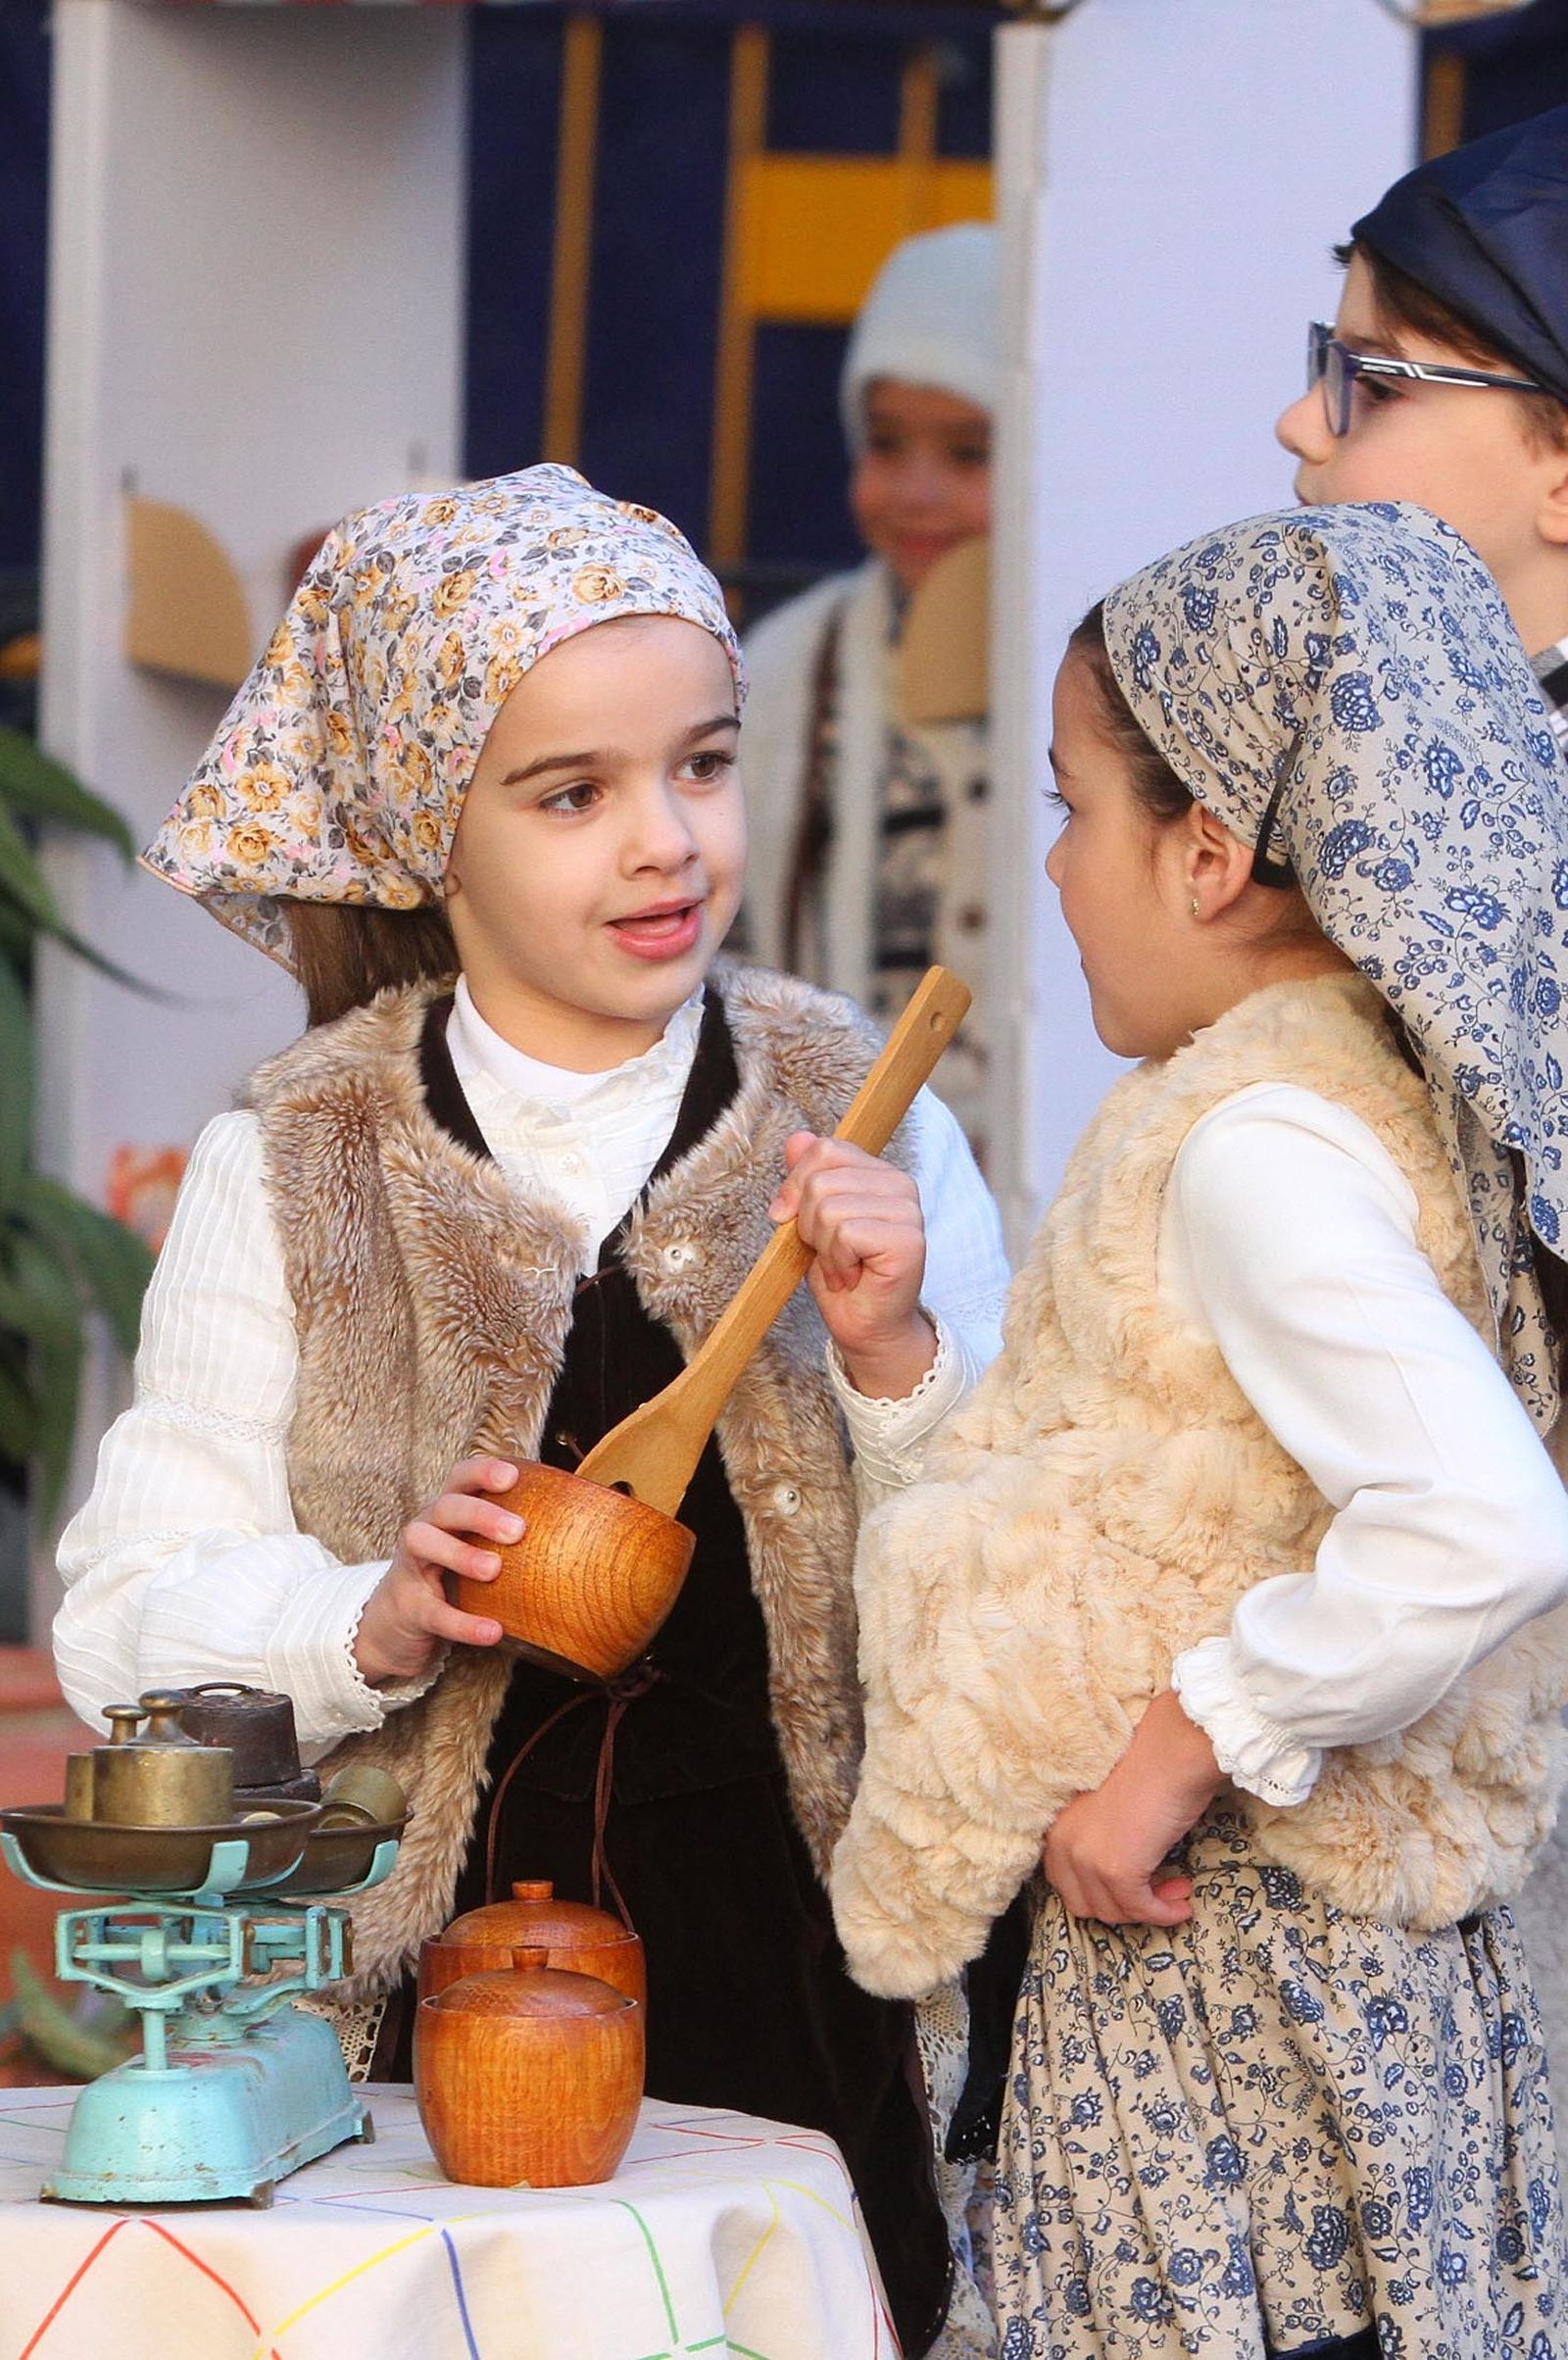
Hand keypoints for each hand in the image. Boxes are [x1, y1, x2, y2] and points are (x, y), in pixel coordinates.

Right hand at [354, 1456, 522, 1686]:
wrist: (393, 1624)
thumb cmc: (447, 1577)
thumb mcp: (471, 1549)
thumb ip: (508, 1537)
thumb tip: (580, 1529)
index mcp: (446, 1512)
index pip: (460, 1478)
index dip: (483, 1472)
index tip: (513, 1476)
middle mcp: (425, 1530)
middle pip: (445, 1507)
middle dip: (480, 1513)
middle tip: (518, 1530)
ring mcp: (411, 1567)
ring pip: (424, 1544)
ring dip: (460, 1554)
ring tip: (494, 1570)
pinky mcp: (409, 1608)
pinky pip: (434, 1613)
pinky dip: (464, 1623)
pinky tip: (494, 1631)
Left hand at [768, 1131, 935, 1398]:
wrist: (864, 1325)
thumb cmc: (841, 1273)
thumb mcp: (811, 1218)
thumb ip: (807, 1177)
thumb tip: (797, 1138)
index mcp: (879, 1172)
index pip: (824, 1150)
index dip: (796, 1186)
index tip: (792, 1219)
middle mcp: (901, 1184)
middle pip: (821, 1180)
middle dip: (809, 1224)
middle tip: (829, 1252)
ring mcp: (909, 1211)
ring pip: (830, 1208)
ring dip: (824, 1247)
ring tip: (842, 1265)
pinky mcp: (909, 1240)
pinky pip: (847, 1233)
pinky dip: (837, 1262)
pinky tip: (852, 1277)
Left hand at [1042, 1691, 1221, 1927]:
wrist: (1170, 1752)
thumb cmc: (1147, 1769)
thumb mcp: (1108, 1809)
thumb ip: (1100, 1839)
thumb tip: (1122, 1874)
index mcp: (1057, 1825)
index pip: (1066, 1881)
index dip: (1102, 1891)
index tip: (1135, 1884)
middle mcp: (1063, 1843)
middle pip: (1085, 1903)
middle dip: (1123, 1906)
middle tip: (1160, 1890)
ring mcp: (1087, 1858)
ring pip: (1113, 1911)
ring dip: (1148, 1909)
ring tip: (1177, 1889)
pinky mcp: (1117, 1870)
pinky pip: (1140, 1909)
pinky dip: (1162, 1914)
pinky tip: (1183, 1905)